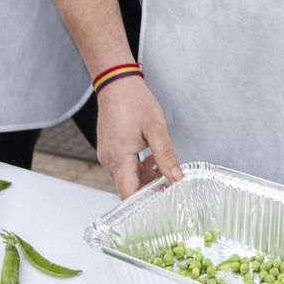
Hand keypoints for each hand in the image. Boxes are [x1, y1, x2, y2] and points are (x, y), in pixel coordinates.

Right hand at [96, 76, 182, 198]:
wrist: (116, 83)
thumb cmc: (134, 101)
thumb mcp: (156, 128)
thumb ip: (165, 156)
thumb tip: (176, 177)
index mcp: (119, 158)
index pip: (128, 194)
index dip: (145, 201)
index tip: (163, 199)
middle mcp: (109, 160)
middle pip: (128, 188)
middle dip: (149, 188)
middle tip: (169, 180)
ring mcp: (107, 155)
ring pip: (126, 178)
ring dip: (145, 176)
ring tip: (163, 165)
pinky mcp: (109, 150)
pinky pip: (123, 167)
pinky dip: (137, 167)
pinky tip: (152, 157)